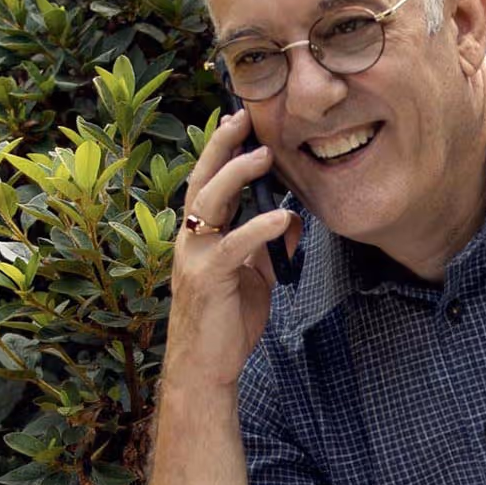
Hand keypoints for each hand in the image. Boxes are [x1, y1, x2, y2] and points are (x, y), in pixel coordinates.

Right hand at [165, 108, 301, 391]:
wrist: (207, 366)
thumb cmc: (228, 320)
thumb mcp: (257, 276)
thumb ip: (270, 246)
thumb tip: (294, 218)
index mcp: (202, 235)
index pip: (210, 183)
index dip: (223, 151)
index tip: (241, 122)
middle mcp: (191, 240)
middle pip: (202, 181)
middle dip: (221, 147)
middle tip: (242, 118)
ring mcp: (195, 257)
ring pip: (209, 204)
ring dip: (235, 176)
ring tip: (263, 155)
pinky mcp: (208, 279)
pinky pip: (233, 247)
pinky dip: (258, 229)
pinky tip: (283, 217)